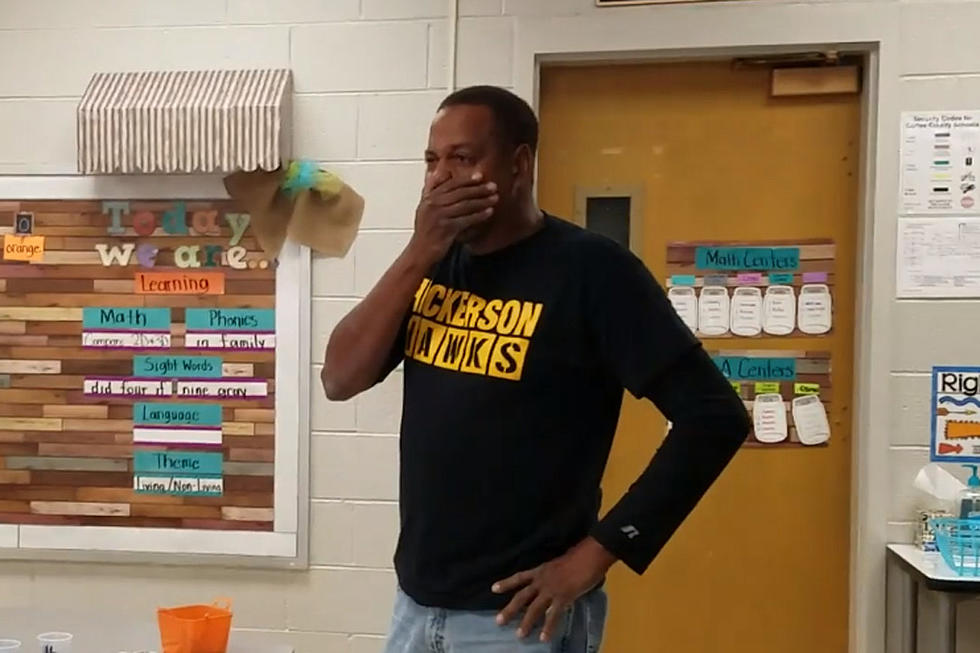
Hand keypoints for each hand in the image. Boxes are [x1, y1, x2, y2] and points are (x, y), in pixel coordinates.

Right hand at [407, 171, 497, 265]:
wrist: (420, 252)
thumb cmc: (425, 231)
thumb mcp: (424, 207)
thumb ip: (430, 190)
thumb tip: (434, 172)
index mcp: (429, 198)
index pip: (450, 184)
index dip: (466, 179)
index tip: (480, 176)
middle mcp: (433, 205)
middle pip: (460, 192)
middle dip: (478, 189)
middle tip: (493, 186)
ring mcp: (439, 216)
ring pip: (465, 205)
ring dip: (482, 201)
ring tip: (494, 198)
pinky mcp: (446, 228)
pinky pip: (467, 219)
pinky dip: (479, 215)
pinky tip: (489, 212)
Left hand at [493, 537, 616, 641]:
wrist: (590, 555)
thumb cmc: (579, 556)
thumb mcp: (560, 565)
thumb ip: (554, 574)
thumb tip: (555, 582)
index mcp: (541, 570)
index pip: (520, 577)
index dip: (506, 583)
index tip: (493, 589)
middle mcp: (542, 580)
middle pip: (522, 596)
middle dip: (510, 609)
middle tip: (499, 621)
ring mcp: (551, 589)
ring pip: (534, 608)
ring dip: (526, 623)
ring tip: (520, 635)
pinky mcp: (563, 597)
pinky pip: (553, 615)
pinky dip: (548, 628)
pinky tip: (544, 638)